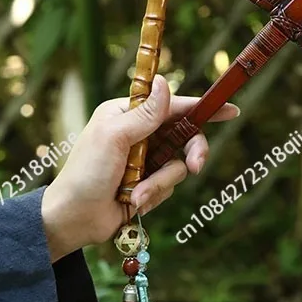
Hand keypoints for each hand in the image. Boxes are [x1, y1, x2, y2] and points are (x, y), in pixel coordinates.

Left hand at [41, 75, 238, 261]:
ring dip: (159, 183)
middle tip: (196, 167)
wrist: (72, 220)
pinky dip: (153, 194)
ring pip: (178, 165)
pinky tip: (132, 201)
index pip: (173, 105)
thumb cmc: (85, 173)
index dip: (202, 107)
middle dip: (190, 154)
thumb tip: (165, 81)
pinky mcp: (148, 183)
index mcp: (129, 113)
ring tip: (136, 195)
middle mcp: (140, 133)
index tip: (230, 109)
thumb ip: (145, 114)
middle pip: (185, 136)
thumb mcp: (114, 137)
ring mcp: (145, 159)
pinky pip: (169, 186)